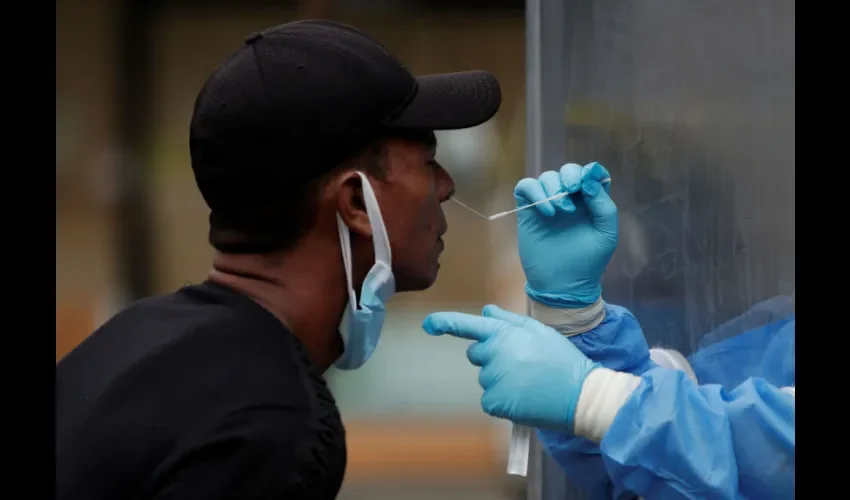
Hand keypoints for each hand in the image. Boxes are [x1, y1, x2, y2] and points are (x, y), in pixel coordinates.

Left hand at [422, 305, 600, 429]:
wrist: (578, 394)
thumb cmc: (561, 360)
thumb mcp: (539, 331)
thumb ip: (508, 319)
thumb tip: (486, 309)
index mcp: (502, 334)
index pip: (467, 325)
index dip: (445, 323)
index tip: (428, 324)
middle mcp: (492, 354)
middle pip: (476, 354)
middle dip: (491, 357)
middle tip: (521, 363)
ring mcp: (492, 379)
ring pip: (485, 378)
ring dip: (500, 380)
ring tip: (528, 382)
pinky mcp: (494, 402)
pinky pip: (489, 400)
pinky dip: (502, 401)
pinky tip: (522, 398)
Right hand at [515, 162, 617, 307]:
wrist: (562, 285)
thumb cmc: (588, 262)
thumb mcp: (606, 235)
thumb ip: (604, 207)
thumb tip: (589, 181)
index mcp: (591, 202)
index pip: (592, 174)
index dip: (590, 171)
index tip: (587, 181)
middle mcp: (570, 199)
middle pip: (568, 171)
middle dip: (570, 176)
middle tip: (572, 191)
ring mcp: (548, 203)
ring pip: (547, 177)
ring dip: (553, 188)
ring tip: (560, 211)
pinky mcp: (529, 211)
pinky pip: (526, 187)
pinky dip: (535, 192)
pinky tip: (546, 213)